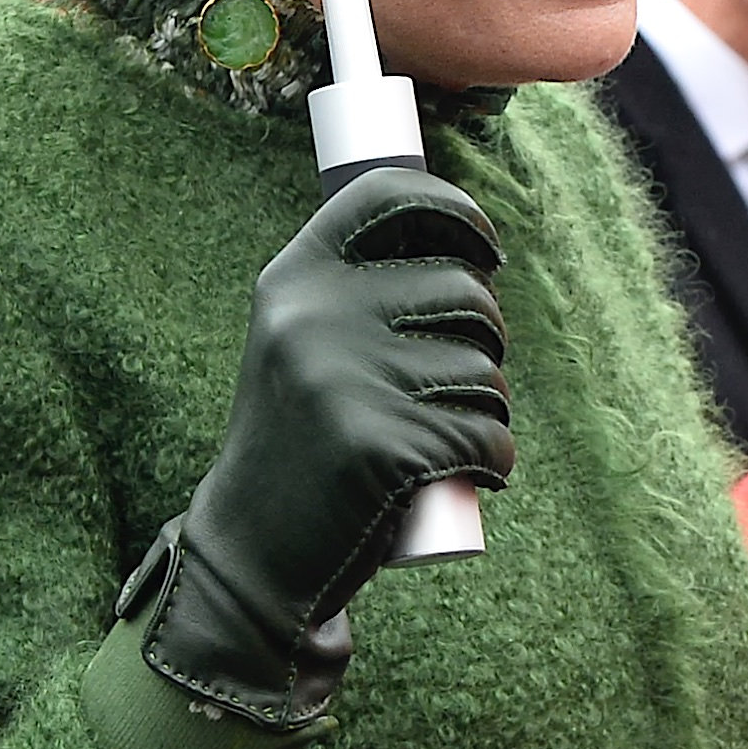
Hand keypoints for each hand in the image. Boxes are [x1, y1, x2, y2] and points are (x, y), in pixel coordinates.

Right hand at [147, 166, 514, 723]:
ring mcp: (347, 382)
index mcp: (294, 277)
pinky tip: (471, 478)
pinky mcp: (382, 448)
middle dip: (488, 340)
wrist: (251, 553)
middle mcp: (315, 316)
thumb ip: (354, 296)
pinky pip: (487, 439)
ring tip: (447, 441)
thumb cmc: (298, 444)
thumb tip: (468, 256)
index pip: (389, 195)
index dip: (457, 212)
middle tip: (459, 386)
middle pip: (466, 292)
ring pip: (486, 373)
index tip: (487, 252)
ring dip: (491, 412)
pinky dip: (495, 464)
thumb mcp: (300, 346)